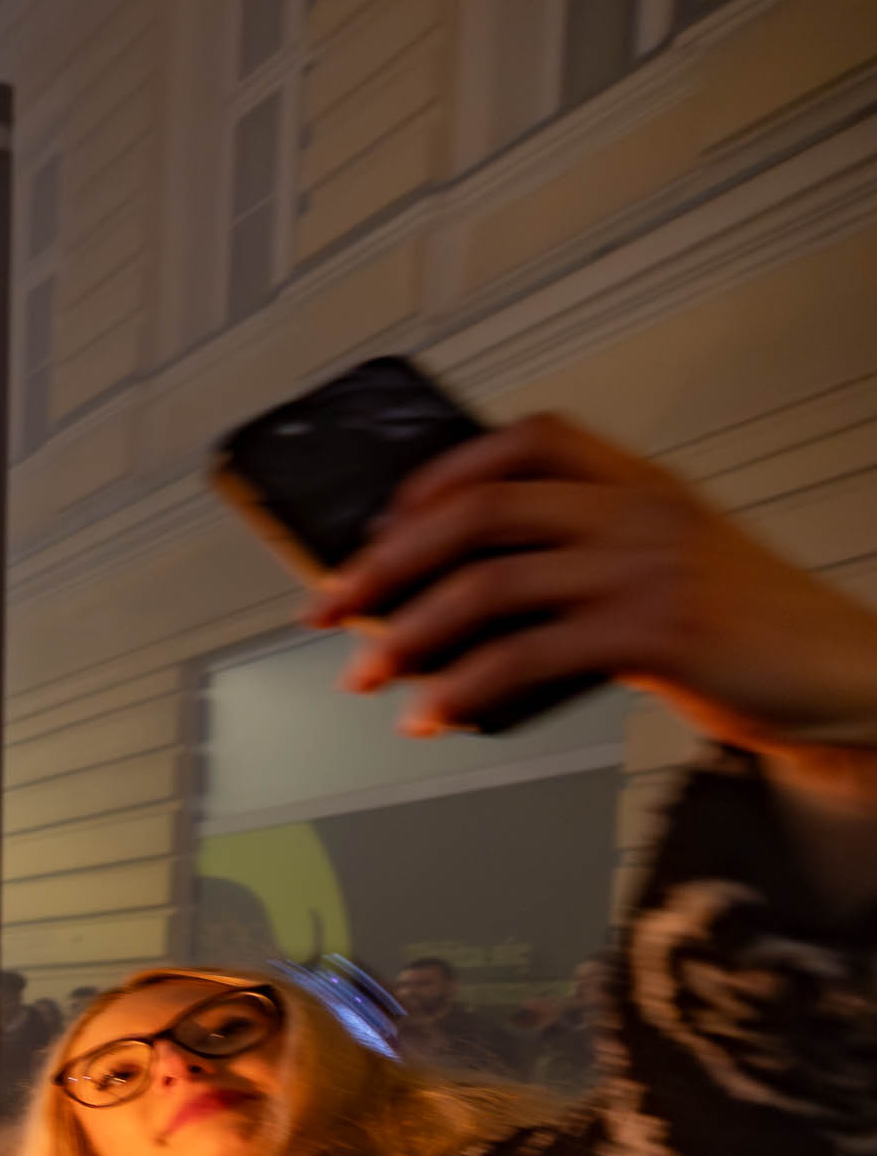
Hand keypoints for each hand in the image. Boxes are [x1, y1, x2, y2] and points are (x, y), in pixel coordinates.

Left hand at [315, 415, 876, 771]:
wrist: (843, 674)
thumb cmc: (743, 627)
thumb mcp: (666, 564)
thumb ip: (580, 557)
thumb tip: (452, 595)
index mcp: (639, 483)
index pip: (527, 440)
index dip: (440, 474)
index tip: (382, 521)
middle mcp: (638, 513)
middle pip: (480, 512)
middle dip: (386, 561)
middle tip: (329, 604)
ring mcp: (646, 569)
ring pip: (487, 587)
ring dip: (406, 635)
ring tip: (364, 673)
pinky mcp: (654, 634)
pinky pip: (525, 659)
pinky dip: (461, 690)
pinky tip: (431, 715)